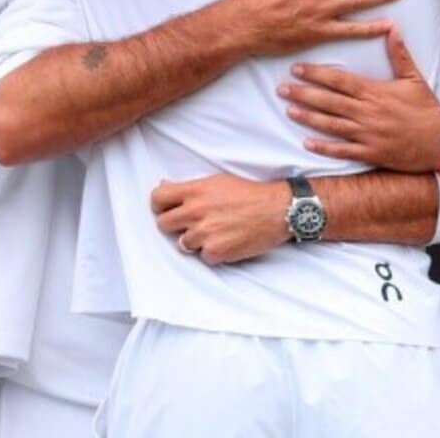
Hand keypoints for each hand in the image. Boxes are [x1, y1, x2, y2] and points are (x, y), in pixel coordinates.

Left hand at [151, 174, 293, 264]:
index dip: (160, 206)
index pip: (158, 199)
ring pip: (182, 243)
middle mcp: (197, 211)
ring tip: (218, 232)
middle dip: (176, 225)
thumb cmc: (253, 194)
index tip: (168, 209)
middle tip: (194, 223)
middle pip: (164, 224)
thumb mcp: (220, 181)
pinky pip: (203, 256)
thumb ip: (191, 188)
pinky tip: (228, 241)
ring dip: (197, 240)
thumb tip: (164, 187)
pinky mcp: (216, 251)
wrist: (281, 210)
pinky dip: (214, 252)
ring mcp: (205, 233)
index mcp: (197, 191)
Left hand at [282, 28, 439, 171]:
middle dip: (303, 93)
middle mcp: (367, 112)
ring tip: (289, 110)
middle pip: (329, 101)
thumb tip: (392, 27)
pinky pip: (342, 150)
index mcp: (375, 92)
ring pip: (331, 124)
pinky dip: (324, 147)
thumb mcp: (414, 78)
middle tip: (281, 89)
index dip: (316, 74)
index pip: (340, 80)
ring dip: (308, 117)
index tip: (297, 68)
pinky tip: (307, 143)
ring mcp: (367, 134)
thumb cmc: (427, 108)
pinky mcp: (370, 153)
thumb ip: (399, 54)